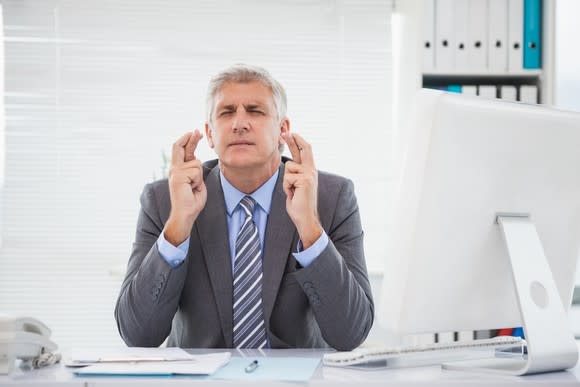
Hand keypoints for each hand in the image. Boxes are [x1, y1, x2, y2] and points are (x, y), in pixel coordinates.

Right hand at [164, 130, 206, 244]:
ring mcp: (175, 172)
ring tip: (193, 187)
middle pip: (180, 147)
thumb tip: (196, 160)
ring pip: (196, 163)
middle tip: (197, 131)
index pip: (182, 150)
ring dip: (199, 176)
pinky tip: (191, 188)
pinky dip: (198, 180)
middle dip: (190, 138)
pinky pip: (196, 171)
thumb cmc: (192, 201)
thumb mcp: (196, 182)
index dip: (189, 140)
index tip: (195, 133)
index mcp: (178, 170)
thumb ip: (194, 170)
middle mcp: (174, 169)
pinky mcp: (178, 176)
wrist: (185, 214)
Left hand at [282, 133, 322, 248]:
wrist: (305, 217)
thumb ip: (296, 173)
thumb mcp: (297, 184)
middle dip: (294, 140)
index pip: (305, 151)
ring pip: (289, 167)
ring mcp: (309, 175)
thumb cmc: (299, 203)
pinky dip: (287, 187)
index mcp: (310, 170)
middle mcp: (312, 170)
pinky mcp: (305, 180)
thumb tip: (289, 163)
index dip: (298, 141)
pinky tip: (293, 194)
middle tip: (286, 132)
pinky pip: (288, 178)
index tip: (291, 133)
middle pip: (304, 149)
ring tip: (293, 191)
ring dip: (286, 180)